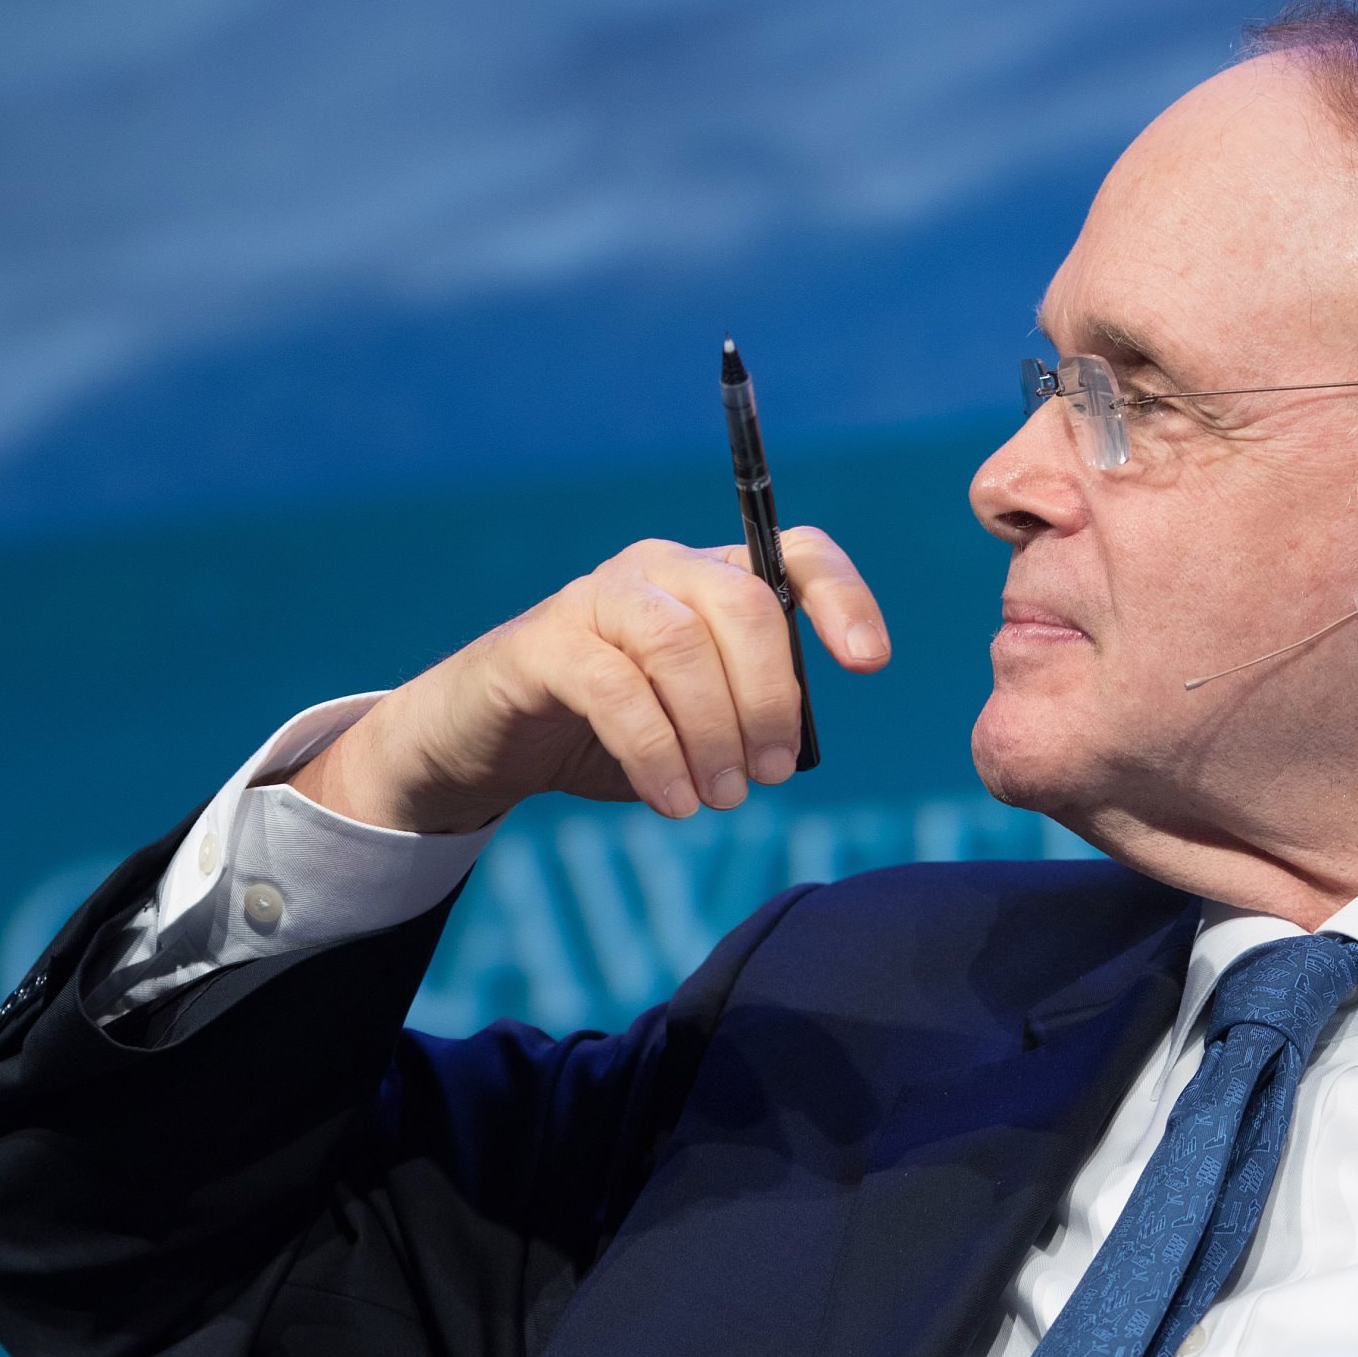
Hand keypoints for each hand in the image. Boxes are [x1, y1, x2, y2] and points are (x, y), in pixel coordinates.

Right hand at [287, 530, 887, 833]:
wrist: (489, 743)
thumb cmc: (611, 731)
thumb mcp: (697, 725)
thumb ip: (748, 718)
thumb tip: (792, 748)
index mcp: (713, 579)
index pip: (796, 556)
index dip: (842, 598)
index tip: (868, 664)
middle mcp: (661, 570)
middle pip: (744, 604)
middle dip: (771, 696)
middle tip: (771, 775)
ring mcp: (599, 599)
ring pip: (680, 642)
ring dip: (714, 729)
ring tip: (723, 797)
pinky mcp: (543, 643)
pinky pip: (615, 687)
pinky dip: (656, 750)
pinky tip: (673, 800)